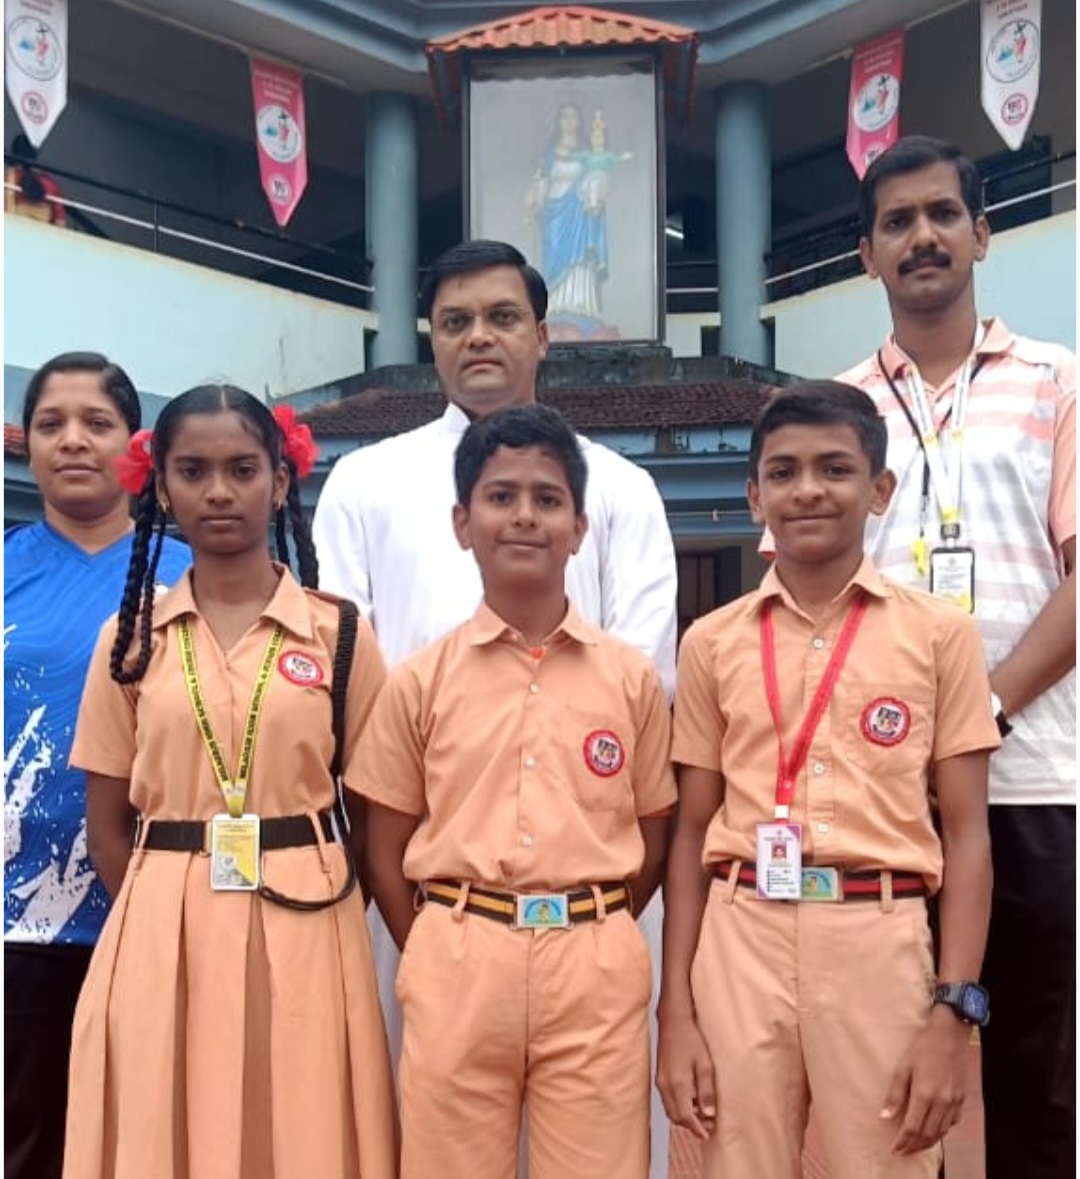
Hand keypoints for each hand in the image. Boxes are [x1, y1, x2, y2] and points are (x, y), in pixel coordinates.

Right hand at [657, 1009, 717, 1140]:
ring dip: (685, 1116)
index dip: (696, 1128)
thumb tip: (708, 1114)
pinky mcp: (659, 1076)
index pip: (685, 1116)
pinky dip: (679, 1105)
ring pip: (671, 1109)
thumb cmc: (691, 1038)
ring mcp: (660, 1081)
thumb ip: (706, 1091)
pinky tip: (691, 1099)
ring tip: (702, 1113)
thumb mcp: (705, 1064)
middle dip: (691, 1124)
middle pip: (676, 1116)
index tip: (707, 1135)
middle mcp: (665, 1085)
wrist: (673, 1020)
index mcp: (677, 1083)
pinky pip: (668, 1099)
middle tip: (708, 1125)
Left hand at [880, 1007, 970, 1153]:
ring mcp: (954, 1102)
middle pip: (928, 1135)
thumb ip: (895, 1094)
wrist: (949, 1035)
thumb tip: (885, 1116)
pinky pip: (952, 1123)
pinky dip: (942, 1131)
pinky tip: (933, 1130)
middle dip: (915, 1147)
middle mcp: (942, 1102)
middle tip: (904, 1151)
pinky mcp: (962, 1099)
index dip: (903, 1142)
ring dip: (928, 1142)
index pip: (913, 1128)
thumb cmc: (922, 1048)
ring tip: (916, 1146)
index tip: (895, 1150)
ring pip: (942, 1132)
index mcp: (925, 1094)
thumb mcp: (903, 1067)